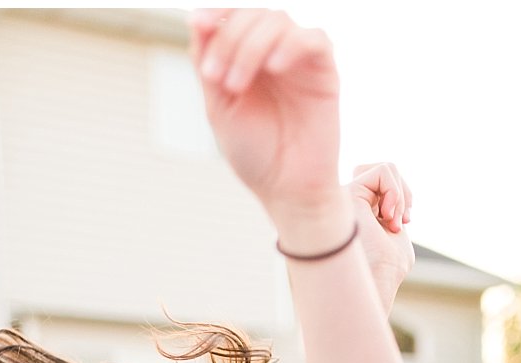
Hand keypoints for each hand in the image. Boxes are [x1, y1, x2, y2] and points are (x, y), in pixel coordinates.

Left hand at [191, 9, 346, 242]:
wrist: (285, 187)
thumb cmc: (253, 151)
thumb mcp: (219, 106)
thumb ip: (208, 64)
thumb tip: (196, 18)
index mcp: (244, 58)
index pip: (232, 18)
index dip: (216, 14)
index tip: (197, 23)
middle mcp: (272, 52)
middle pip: (254, 14)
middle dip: (228, 39)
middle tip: (216, 77)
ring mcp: (299, 59)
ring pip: (279, 21)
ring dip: (251, 45)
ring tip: (236, 85)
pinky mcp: (324, 70)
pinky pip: (315, 39)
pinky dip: (291, 45)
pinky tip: (273, 68)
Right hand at [347, 162, 413, 311]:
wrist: (376, 282)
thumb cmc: (387, 268)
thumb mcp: (394, 233)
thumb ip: (388, 212)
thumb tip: (387, 201)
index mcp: (353, 214)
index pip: (378, 183)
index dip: (400, 197)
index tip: (405, 223)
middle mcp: (343, 204)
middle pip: (380, 172)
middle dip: (402, 193)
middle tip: (402, 222)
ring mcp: (342, 198)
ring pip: (384, 168)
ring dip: (400, 194)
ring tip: (394, 221)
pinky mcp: (347, 193)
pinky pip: (383, 171)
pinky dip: (396, 191)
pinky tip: (389, 216)